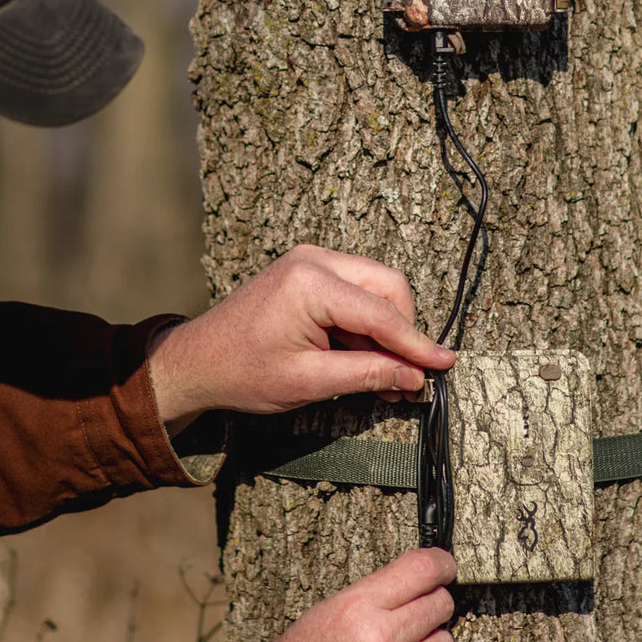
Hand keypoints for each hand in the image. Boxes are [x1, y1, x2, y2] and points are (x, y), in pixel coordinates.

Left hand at [147, 245, 453, 432]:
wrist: (196, 361)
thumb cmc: (242, 373)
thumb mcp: (309, 381)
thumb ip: (366, 374)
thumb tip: (415, 377)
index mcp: (310, 283)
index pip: (381, 313)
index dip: (417, 344)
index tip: (445, 366)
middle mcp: (314, 260)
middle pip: (387, 287)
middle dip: (403, 332)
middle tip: (409, 378)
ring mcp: (311, 261)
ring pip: (376, 289)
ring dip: (387, 332)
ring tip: (390, 381)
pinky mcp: (309, 272)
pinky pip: (355, 293)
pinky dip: (366, 327)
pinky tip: (368, 363)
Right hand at [243, 548, 457, 641]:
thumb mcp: (323, 616)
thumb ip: (373, 601)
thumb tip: (418, 589)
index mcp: (357, 608)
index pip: (423, 568)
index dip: (442, 565)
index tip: (446, 568)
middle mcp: (382, 641)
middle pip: (441, 606)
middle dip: (434, 607)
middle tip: (419, 616)